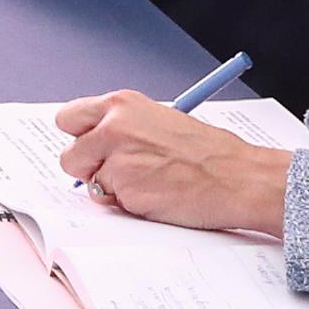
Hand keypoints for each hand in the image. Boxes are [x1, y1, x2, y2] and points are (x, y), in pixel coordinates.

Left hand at [51, 91, 294, 234]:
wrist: (239, 178)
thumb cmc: (209, 153)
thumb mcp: (159, 121)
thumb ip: (123, 129)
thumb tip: (95, 145)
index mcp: (122, 104)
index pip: (69, 118)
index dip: (80, 138)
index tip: (91, 148)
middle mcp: (114, 127)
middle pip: (68, 154)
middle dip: (84, 167)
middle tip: (112, 172)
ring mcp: (118, 159)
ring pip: (88, 183)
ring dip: (109, 188)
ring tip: (147, 183)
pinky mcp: (126, 190)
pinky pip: (110, 203)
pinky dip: (127, 204)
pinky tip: (156, 196)